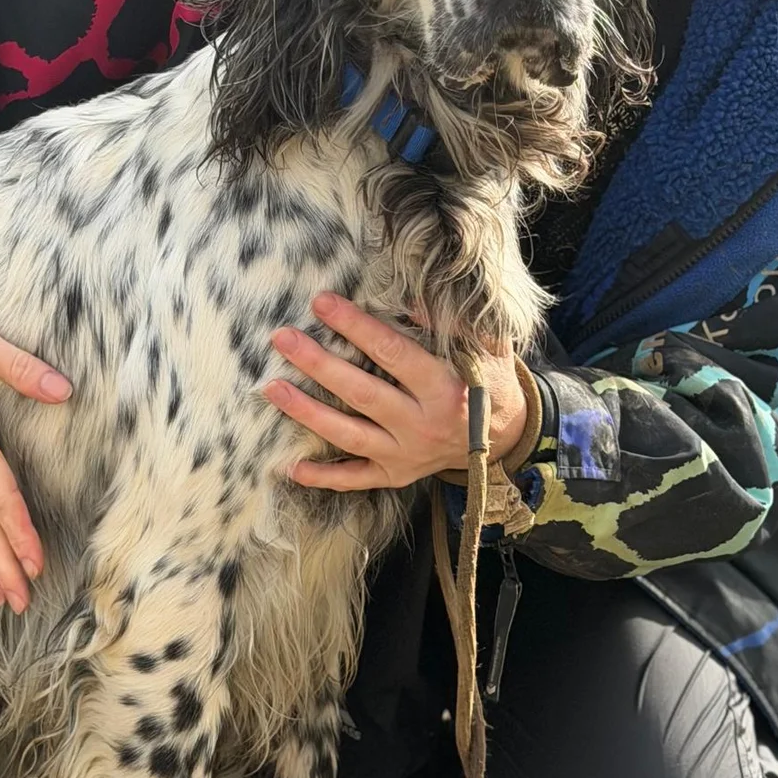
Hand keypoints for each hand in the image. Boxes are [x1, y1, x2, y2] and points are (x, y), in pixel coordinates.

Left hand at [262, 292, 526, 490]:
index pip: (392, 353)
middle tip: (282, 339)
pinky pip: (355, 479)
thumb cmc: (489, 382)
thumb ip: (449, 324)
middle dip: (318, 365)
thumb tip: (406, 298)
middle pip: (361, 393)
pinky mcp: (396, 474)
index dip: (356, 327)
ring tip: (271, 388)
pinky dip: (324, 476)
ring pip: (349, 434)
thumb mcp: (485, 348)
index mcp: (444, 389)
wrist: (506, 437)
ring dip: (307, 413)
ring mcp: (406, 454)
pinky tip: (291, 466)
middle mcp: (422, 425)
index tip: (323, 303)